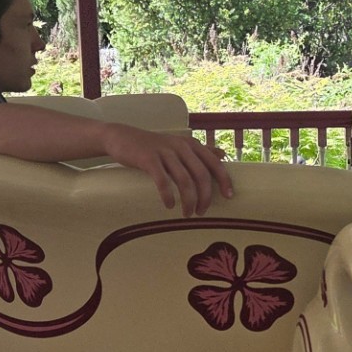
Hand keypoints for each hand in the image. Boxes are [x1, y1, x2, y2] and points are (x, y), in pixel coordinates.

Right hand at [102, 125, 234, 215]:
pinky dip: (168, 195)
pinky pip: (163, 181)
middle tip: (201, 212)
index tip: (229, 197)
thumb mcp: (178, 145)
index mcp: (191, 145)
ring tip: (187, 213)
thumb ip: (200, 151)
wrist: (121, 137)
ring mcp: (165, 152)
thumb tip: (222, 155)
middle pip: (201, 175)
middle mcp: (181, 146)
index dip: (224, 180)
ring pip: (184, 180)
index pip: (214, 163)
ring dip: (188, 200)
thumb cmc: (153, 146)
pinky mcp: (149, 159)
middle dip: (205, 196)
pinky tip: (170, 205)